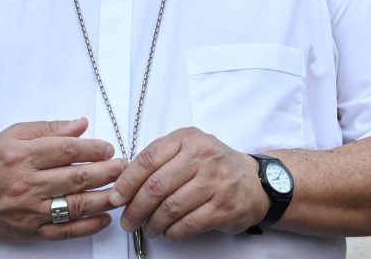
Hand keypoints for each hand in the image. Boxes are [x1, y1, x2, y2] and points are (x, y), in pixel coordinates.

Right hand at [0, 117, 125, 241]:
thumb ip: (48, 129)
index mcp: (23, 156)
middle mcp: (27, 184)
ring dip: (103, 198)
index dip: (93, 149)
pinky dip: (87, 226)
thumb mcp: (12, 135)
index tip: (109, 148)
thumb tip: (80, 125)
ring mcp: (30, 210)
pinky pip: (65, 230)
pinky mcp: (31, 231)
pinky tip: (104, 218)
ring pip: (75, 205)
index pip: (67, 151)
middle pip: (76, 178)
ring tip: (122, 190)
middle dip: (106, 172)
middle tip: (124, 167)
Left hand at [107, 127, 268, 240]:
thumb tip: (124, 183)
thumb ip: (160, 160)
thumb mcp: (189, 149)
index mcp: (187, 139)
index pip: (148, 159)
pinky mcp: (223, 206)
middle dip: (135, 208)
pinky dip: (173, 232)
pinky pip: (188, 224)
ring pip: (170, 207)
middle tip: (128, 221)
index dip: (127, 182)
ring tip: (149, 228)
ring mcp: (215, 181)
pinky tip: (169, 232)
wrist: (255, 182)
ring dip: (153, 223)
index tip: (116, 198)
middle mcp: (202, 156)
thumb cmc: (214, 166)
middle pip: (156, 186)